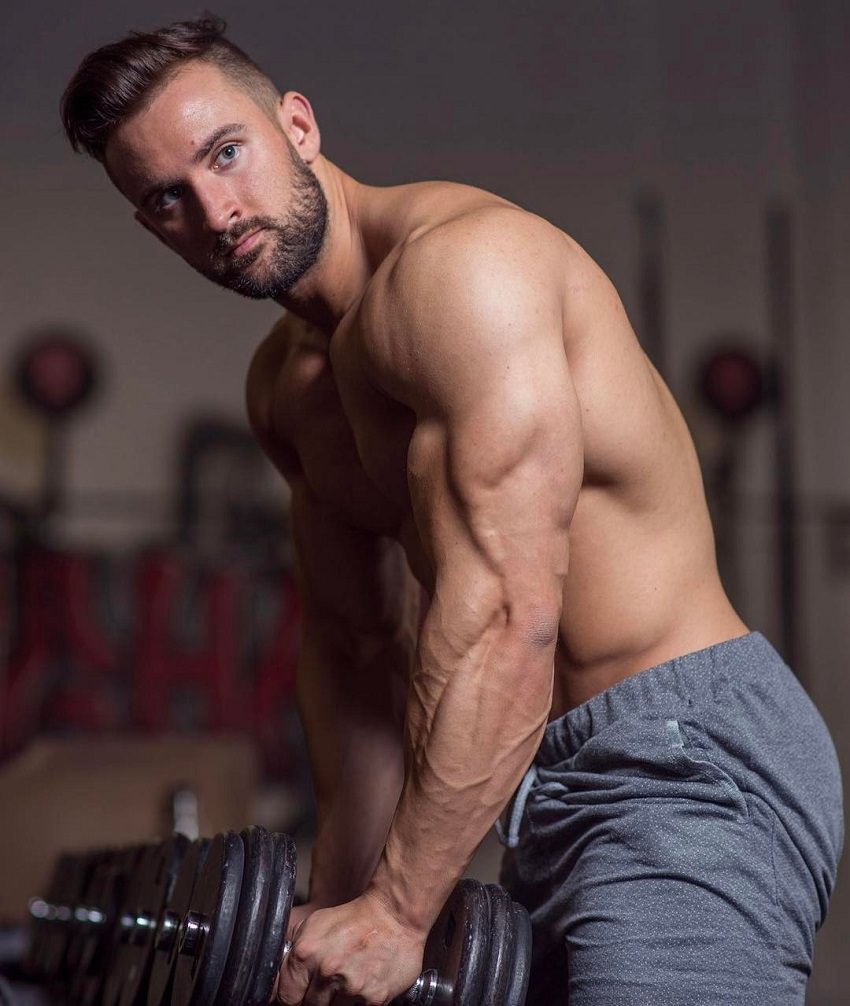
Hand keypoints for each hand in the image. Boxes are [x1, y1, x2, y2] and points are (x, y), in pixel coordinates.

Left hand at [274, 889, 425, 1004]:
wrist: (394, 914)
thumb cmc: (354, 919)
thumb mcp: (315, 924)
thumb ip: (292, 952)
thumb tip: (275, 981)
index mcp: (306, 952)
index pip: (285, 997)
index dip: (291, 997)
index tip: (299, 994)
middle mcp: (327, 971)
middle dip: (314, 999)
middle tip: (328, 983)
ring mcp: (350, 987)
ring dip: (336, 1001)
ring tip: (346, 980)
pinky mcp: (372, 999)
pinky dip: (356, 1003)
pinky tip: (361, 985)